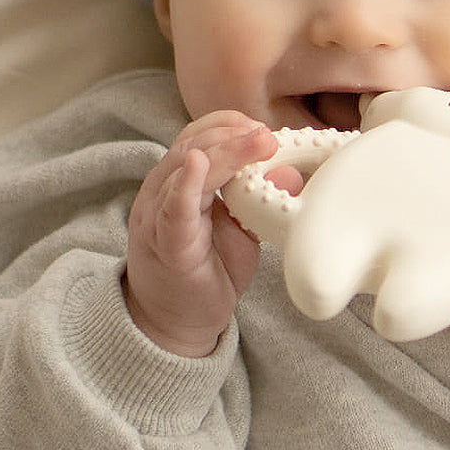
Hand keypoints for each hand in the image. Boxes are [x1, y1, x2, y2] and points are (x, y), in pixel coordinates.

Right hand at [124, 112, 279, 357]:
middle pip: (192, 145)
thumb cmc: (209, 269)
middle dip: (232, 134)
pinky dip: (185, 185)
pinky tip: (199, 165)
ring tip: (257, 142)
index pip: (198, 136)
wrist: (177, 324)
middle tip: (268, 135)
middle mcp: (161, 190)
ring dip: (223, 152)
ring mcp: (157, 215)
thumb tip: (292, 170)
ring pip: (183, 168)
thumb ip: (262, 198)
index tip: (263, 128)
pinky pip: (172, 209)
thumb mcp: (243, 228)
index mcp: (179, 181)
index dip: (229, 125)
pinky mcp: (164, 243)